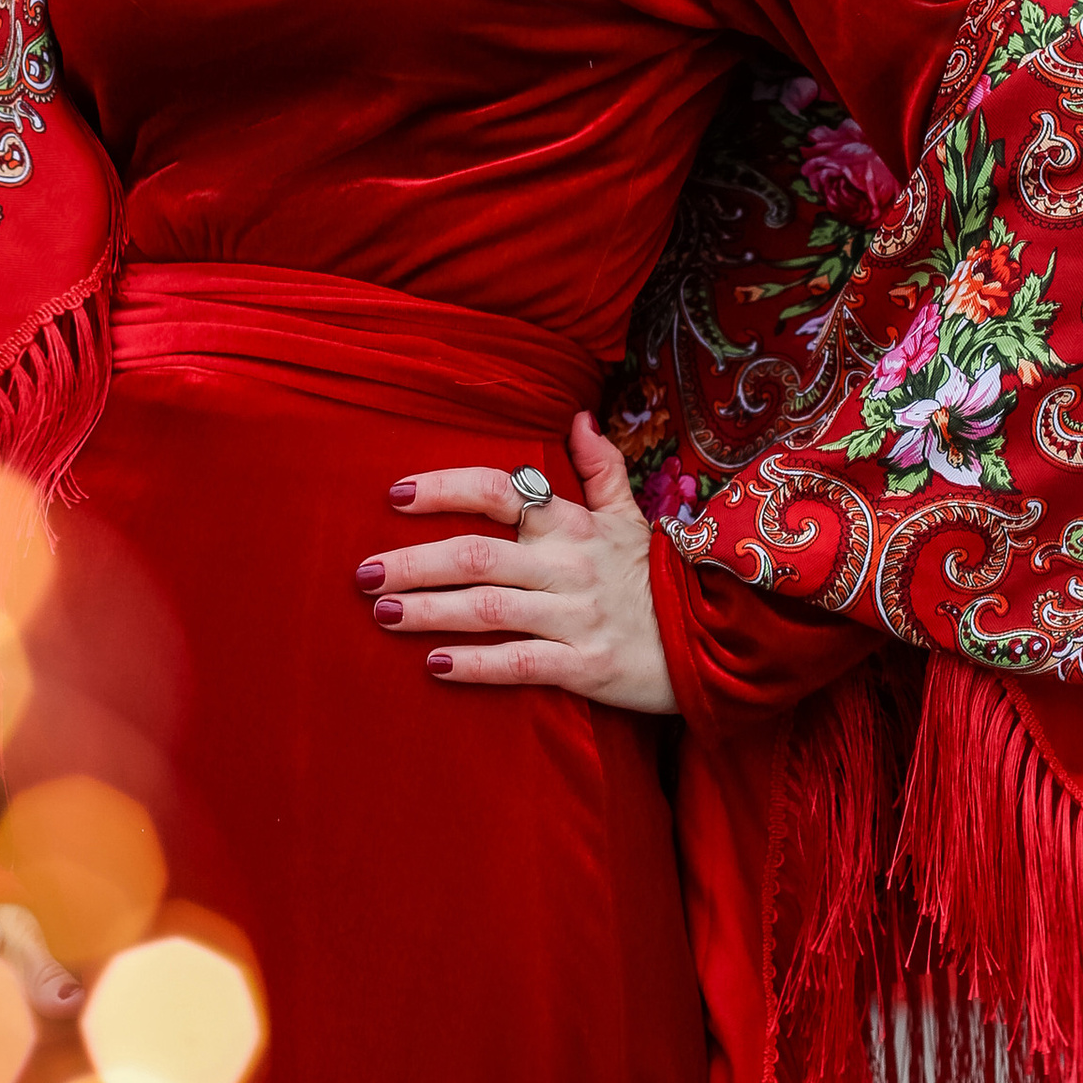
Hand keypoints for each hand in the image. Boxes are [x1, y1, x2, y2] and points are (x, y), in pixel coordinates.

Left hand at [357, 407, 677, 712]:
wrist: (719, 639)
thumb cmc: (656, 577)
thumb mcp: (631, 516)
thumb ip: (599, 468)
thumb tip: (577, 416)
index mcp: (572, 525)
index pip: (501, 490)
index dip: (445, 488)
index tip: (395, 495)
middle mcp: (569, 565)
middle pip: (476, 554)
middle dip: (413, 562)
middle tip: (363, 574)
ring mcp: (577, 616)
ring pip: (489, 608)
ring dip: (429, 610)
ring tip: (382, 613)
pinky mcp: (587, 666)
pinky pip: (522, 663)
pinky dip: (476, 665)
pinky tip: (434, 666)